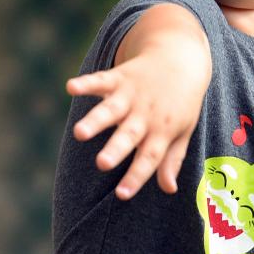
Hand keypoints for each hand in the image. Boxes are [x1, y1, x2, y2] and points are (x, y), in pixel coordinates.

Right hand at [66, 3, 210, 199]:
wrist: (181, 58)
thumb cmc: (181, 103)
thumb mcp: (183, 131)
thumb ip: (172, 159)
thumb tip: (169, 189)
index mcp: (162, 130)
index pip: (149, 157)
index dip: (136, 176)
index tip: (122, 194)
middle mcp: (145, 114)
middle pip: (129, 134)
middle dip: (115, 149)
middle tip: (102, 164)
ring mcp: (131, 95)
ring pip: (111, 110)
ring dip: (96, 120)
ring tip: (79, 133)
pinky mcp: (120, 77)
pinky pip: (102, 80)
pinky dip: (86, 83)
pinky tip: (70, 87)